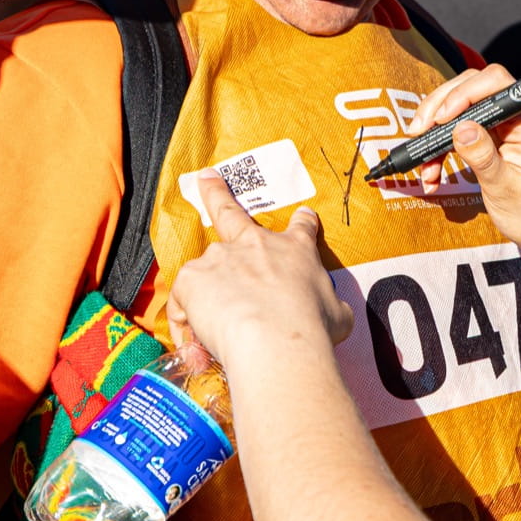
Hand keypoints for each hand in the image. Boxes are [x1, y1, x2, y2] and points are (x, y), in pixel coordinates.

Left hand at [166, 173, 353, 369]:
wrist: (279, 341)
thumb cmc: (311, 329)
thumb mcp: (337, 315)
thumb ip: (329, 306)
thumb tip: (333, 314)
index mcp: (295, 250)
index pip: (302, 228)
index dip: (303, 221)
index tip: (302, 215)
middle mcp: (254, 244)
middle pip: (230, 212)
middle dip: (216, 191)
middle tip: (207, 178)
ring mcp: (219, 257)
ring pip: (203, 272)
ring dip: (203, 295)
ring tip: (212, 329)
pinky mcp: (192, 278)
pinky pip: (184, 302)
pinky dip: (187, 321)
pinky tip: (198, 341)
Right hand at [404, 64, 520, 259]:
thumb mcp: (507, 188)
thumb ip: (484, 157)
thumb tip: (460, 128)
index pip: (494, 82)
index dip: (463, 94)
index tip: (441, 119)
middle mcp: (514, 112)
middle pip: (470, 87)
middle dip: (438, 108)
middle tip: (417, 132)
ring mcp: (500, 123)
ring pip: (457, 107)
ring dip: (434, 130)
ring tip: (422, 162)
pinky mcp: (487, 137)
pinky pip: (455, 131)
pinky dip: (439, 149)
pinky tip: (431, 175)